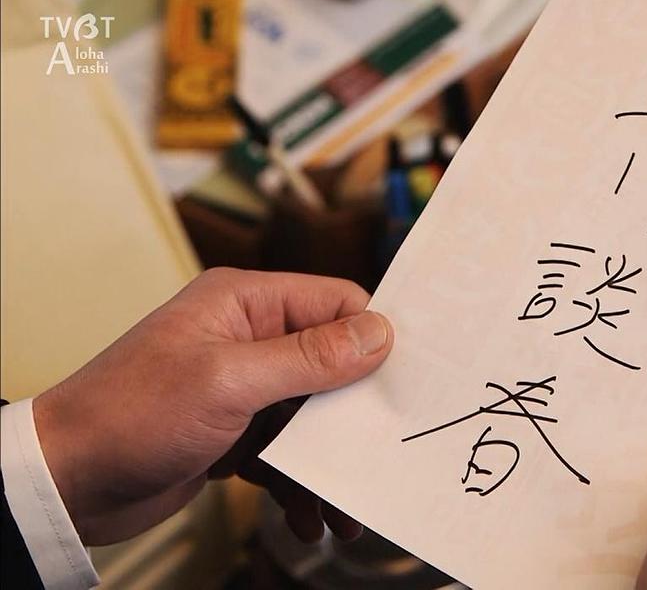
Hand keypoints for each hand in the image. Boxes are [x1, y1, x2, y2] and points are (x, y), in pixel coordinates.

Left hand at [32, 268, 393, 544]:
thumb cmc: (131, 415)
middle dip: (356, 414)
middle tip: (384, 452)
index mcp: (245, 303)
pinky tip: (309, 516)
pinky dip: (301, 483)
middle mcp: (248, 338)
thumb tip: (379, 332)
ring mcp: (242, 387)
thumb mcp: (230, 381)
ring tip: (347, 510)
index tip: (407, 379)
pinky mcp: (235, 430)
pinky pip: (287, 451)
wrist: (67, 482)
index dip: (373, 337)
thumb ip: (309, 357)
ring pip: (314, 416)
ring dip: (331, 461)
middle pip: (332, 364)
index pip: (334, 302)